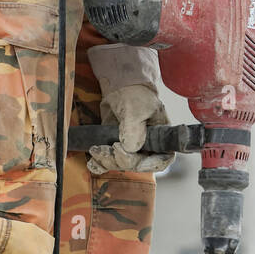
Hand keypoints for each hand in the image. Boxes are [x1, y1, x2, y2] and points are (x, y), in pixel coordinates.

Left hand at [85, 44, 174, 174]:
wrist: (119, 88)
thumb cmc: (135, 95)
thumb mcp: (136, 109)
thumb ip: (134, 129)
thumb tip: (131, 149)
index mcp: (160, 137)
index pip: (162, 160)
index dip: (150, 165)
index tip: (136, 160)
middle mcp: (147, 146)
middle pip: (138, 164)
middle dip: (122, 160)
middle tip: (112, 148)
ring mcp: (130, 149)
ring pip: (121, 165)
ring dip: (108, 161)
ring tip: (97, 149)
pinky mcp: (116, 148)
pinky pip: (109, 163)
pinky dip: (100, 164)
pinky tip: (93, 162)